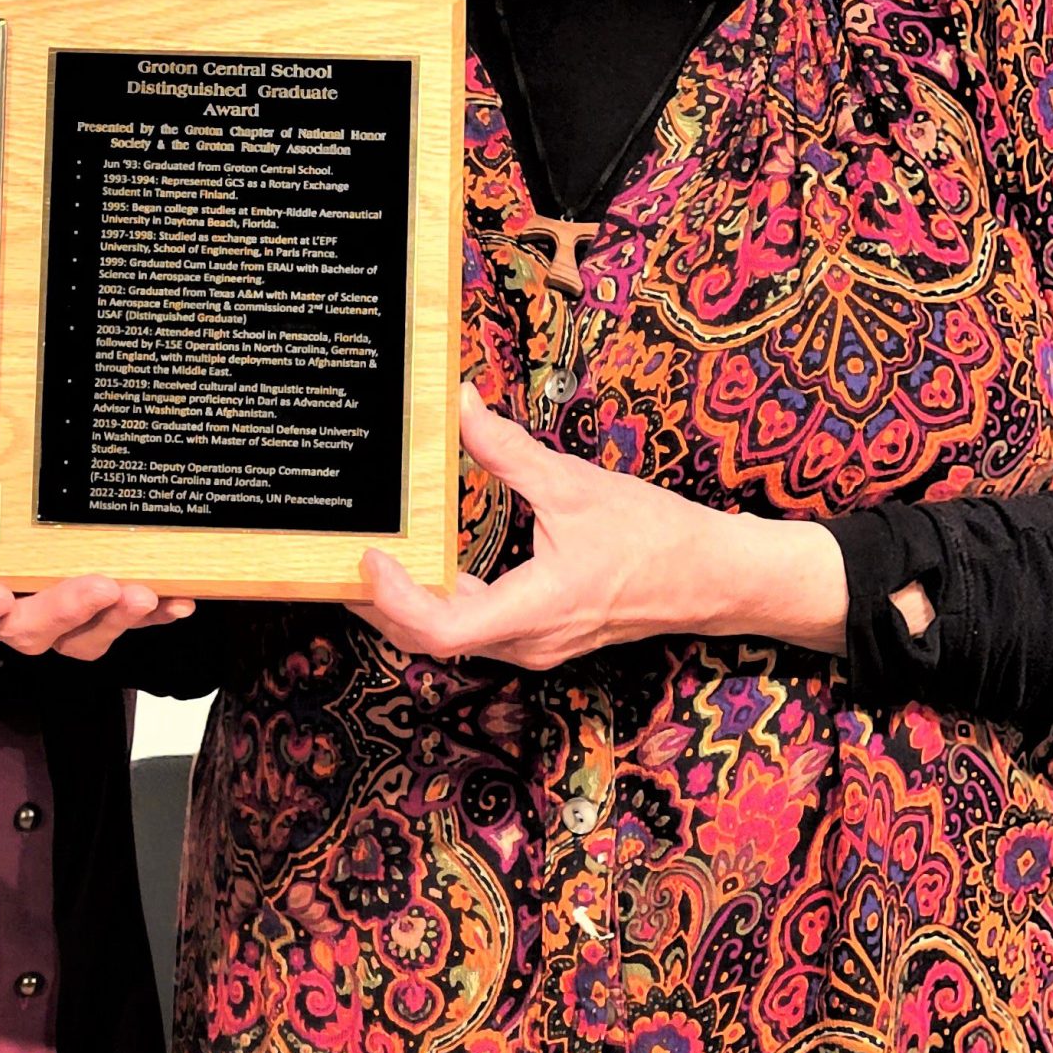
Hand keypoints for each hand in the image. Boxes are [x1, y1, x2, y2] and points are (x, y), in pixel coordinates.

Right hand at [0, 577, 195, 662]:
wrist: (9, 522)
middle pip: (15, 627)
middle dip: (61, 609)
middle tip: (97, 586)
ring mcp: (36, 622)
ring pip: (68, 638)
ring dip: (110, 616)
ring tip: (142, 593)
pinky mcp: (80, 625)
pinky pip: (111, 628)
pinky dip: (145, 614)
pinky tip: (174, 600)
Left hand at [353, 384, 701, 670]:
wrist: (712, 577)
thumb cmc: (656, 538)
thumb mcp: (575, 484)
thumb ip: (508, 451)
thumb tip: (461, 407)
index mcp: (535, 609)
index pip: (442, 629)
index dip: (394, 598)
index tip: (370, 556)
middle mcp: (528, 641)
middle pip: (431, 641)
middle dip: (381, 604)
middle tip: (340, 561)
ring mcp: (534, 645)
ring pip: (452, 640)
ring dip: (408, 607)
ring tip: (371, 563)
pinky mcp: (541, 636)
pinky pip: (476, 631)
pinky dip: (441, 603)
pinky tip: (426, 568)